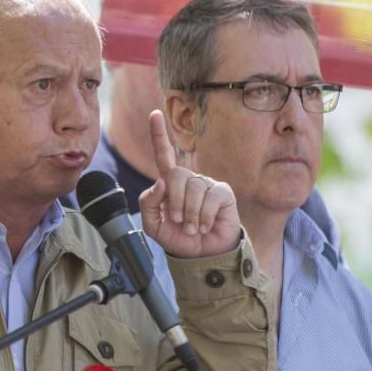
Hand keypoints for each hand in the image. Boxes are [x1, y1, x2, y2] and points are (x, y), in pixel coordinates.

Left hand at [139, 110, 240, 257]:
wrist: (202, 255)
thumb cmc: (178, 238)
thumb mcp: (153, 225)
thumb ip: (148, 204)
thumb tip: (160, 182)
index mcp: (169, 184)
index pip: (163, 155)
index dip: (158, 135)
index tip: (153, 114)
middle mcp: (189, 179)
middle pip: (176, 174)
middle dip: (175, 201)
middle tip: (179, 221)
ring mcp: (206, 184)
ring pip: (193, 187)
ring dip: (190, 214)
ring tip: (193, 228)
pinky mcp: (223, 192)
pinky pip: (210, 197)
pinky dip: (204, 216)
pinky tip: (205, 226)